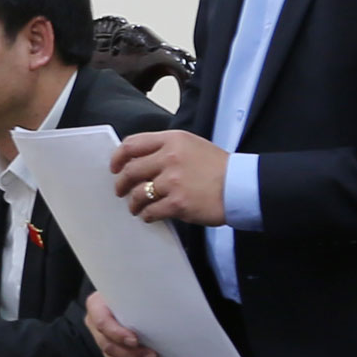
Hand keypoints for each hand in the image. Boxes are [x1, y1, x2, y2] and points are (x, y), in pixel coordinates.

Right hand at [86, 291, 164, 356]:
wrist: (135, 300)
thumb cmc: (137, 293)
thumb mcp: (135, 290)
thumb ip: (141, 294)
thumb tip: (166, 301)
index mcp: (96, 305)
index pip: (102, 322)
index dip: (117, 334)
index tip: (135, 340)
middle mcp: (94, 324)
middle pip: (108, 345)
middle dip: (133, 354)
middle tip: (154, 356)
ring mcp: (100, 341)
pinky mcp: (108, 355)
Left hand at [110, 130, 229, 225]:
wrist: (241, 186)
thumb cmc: (219, 167)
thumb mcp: (193, 145)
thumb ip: (167, 148)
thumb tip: (139, 160)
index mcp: (172, 140)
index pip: (132, 144)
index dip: (118, 157)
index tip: (115, 167)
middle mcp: (169, 158)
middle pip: (130, 170)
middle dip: (121, 183)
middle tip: (121, 190)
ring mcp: (173, 181)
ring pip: (138, 193)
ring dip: (132, 203)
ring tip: (135, 207)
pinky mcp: (177, 203)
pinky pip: (150, 211)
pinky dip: (146, 215)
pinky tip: (149, 215)